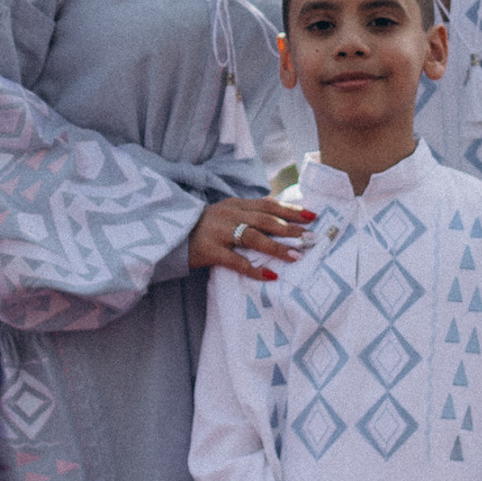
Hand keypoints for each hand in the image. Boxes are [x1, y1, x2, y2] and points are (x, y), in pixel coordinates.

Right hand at [190, 197, 314, 280]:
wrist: (168, 234)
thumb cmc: (202, 228)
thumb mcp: (225, 214)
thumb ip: (247, 216)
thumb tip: (279, 224)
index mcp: (235, 204)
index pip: (268, 205)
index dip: (291, 209)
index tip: (313, 215)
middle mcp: (229, 214)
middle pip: (266, 220)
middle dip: (291, 228)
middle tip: (312, 238)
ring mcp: (219, 231)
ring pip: (254, 237)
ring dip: (277, 247)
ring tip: (296, 255)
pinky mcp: (210, 250)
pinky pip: (236, 260)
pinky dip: (254, 269)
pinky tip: (270, 276)